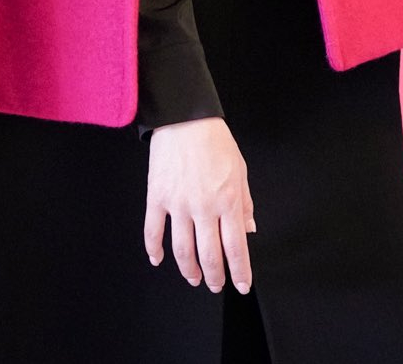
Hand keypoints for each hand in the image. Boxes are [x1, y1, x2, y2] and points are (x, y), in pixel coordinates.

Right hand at [143, 116, 256, 293]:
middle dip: (214, 276)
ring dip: (188, 269)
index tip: (241, 285)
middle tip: (215, 285)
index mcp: (228, 201)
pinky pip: (153, 230)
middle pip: (209, 255)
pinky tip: (157, 259)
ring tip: (193, 277)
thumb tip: (249, 229)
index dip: (240, 272)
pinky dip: (153, 248)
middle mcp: (204, 207)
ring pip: (182, 250)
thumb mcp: (240, 170)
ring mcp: (178, 204)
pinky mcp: (157, 197)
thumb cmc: (214, 140)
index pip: (236, 248)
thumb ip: (245, 202)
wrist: (184, 118)